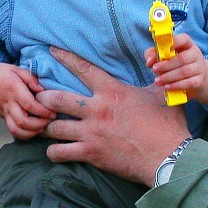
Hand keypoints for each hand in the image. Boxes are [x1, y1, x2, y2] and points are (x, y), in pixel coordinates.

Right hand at [0, 61, 54, 138]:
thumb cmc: (0, 72)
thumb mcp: (17, 69)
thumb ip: (31, 79)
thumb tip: (43, 90)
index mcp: (14, 89)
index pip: (29, 105)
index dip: (43, 111)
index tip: (53, 112)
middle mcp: (8, 103)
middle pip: (23, 122)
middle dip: (39, 124)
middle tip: (50, 120)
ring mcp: (4, 112)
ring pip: (16, 130)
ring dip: (32, 132)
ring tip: (43, 127)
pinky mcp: (3, 117)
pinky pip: (12, 130)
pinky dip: (24, 134)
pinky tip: (34, 130)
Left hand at [38, 48, 191, 185]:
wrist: (169, 156)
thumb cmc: (168, 126)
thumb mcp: (161, 95)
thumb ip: (151, 82)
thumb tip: (158, 70)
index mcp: (113, 92)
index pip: (83, 69)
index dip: (65, 58)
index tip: (51, 51)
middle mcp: (97, 110)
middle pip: (57, 98)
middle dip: (43, 98)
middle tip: (39, 99)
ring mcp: (91, 133)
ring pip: (53, 127)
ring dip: (45, 126)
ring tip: (42, 126)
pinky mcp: (90, 153)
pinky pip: (59, 152)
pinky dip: (53, 152)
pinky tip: (54, 150)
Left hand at [145, 34, 207, 108]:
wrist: (192, 77)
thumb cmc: (174, 62)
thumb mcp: (164, 55)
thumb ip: (153, 54)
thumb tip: (149, 61)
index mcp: (187, 44)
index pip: (183, 39)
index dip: (173, 43)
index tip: (162, 50)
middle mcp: (196, 54)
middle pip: (182, 58)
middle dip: (166, 65)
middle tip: (154, 70)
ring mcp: (199, 67)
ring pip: (185, 71)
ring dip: (169, 77)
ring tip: (157, 81)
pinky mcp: (199, 80)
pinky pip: (189, 83)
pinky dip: (176, 85)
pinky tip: (167, 87)